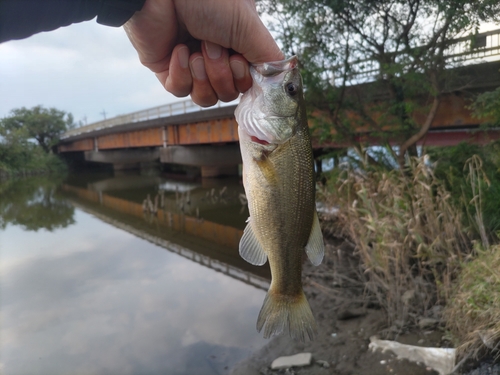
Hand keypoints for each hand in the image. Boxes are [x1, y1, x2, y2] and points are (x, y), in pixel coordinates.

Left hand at [124, 0, 283, 105]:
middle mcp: (216, 56)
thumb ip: (269, 58)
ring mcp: (192, 64)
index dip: (243, 79)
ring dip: (203, 76)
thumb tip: (281, 82)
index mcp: (237, 46)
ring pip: (205, 98)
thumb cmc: (210, 0)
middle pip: (227, 94)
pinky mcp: (168, 69)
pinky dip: (181, 73)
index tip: (238, 60)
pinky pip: (179, 91)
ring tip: (195, 50)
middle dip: (221, 73)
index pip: (247, 82)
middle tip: (211, 46)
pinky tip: (179, 50)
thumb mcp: (250, 28)